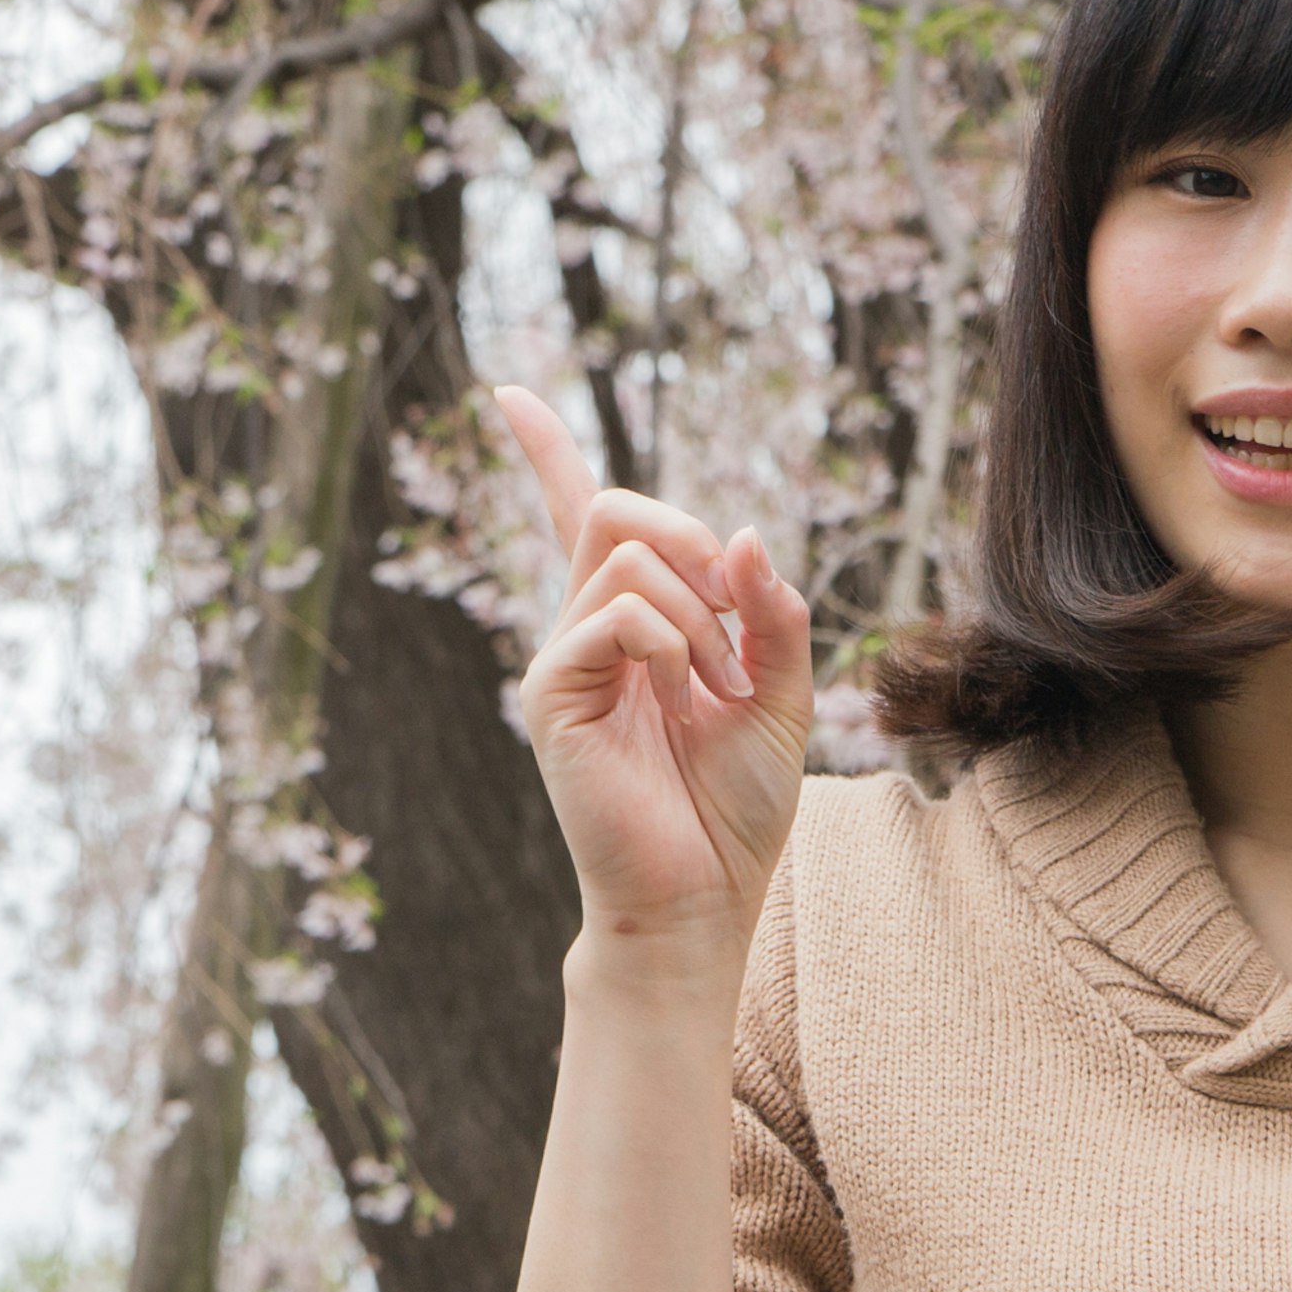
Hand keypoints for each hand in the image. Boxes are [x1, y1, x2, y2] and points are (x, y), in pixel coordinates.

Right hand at [491, 387, 814, 965]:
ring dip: (700, 613)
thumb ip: (772, 611)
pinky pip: (615, 613)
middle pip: (619, 509)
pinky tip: (687, 696)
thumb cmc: (736, 808)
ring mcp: (564, 658)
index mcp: (636, 624)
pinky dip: (670, 642)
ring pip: (627, 556)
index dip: (547, 451)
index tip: (506, 394)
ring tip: (720, 689)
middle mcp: (588, 630)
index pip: (582, 516)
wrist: (703, 898)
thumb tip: (744, 533)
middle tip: (737, 619)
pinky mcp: (552, 692)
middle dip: (692, 536)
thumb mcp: (784, 692)